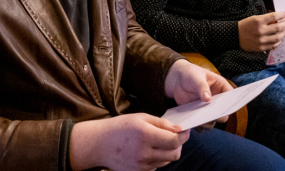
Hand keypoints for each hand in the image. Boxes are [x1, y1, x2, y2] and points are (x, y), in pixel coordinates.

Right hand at [69, 113, 188, 170]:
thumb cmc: (120, 127)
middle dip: (179, 145)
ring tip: (159, 142)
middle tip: (175, 136)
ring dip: (168, 151)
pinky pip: (157, 166)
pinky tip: (149, 150)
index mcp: (145, 135)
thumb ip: (161, 123)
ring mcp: (141, 165)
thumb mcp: (140, 118)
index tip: (185, 130)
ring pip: (167, 161)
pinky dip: (158, 158)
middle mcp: (144, 153)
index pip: (174, 141)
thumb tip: (178, 129)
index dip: (184, 136)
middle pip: (174, 154)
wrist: (99, 144)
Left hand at [164, 59, 231, 128]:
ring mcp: (208, 108)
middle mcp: (217, 100)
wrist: (177, 80)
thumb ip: (202, 86)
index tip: (226, 107)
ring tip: (199, 119)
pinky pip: (201, 124)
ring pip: (213, 121)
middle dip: (219, 115)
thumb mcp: (196, 77)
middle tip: (211, 114)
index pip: (231, 96)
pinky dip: (198, 125)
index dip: (231, 103)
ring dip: (208, 122)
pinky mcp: (199, 114)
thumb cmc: (190, 74)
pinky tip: (192, 122)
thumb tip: (208, 99)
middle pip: (224, 112)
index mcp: (221, 87)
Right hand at [238, 11, 284, 51]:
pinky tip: (280, 39)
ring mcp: (261, 40)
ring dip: (284, 33)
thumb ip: (266, 19)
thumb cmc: (246, 25)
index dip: (281, 15)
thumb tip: (278, 19)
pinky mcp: (261, 48)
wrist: (236, 36)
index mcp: (258, 21)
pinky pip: (273, 46)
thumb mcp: (255, 18)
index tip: (284, 14)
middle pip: (278, 27)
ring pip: (278, 38)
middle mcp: (261, 31)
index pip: (274, 16)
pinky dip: (278, 42)